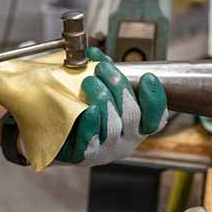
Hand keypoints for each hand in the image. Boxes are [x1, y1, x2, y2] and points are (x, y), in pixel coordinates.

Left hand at [55, 47, 167, 166]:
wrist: (57, 140)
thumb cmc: (83, 117)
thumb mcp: (102, 99)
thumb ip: (105, 79)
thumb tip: (96, 55)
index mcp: (135, 130)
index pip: (155, 119)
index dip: (155, 98)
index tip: (147, 76)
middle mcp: (125, 143)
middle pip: (132, 114)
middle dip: (119, 86)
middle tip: (102, 68)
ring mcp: (106, 151)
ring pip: (114, 125)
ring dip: (103, 98)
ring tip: (90, 80)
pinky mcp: (85, 156)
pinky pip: (91, 139)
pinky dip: (92, 122)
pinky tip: (88, 108)